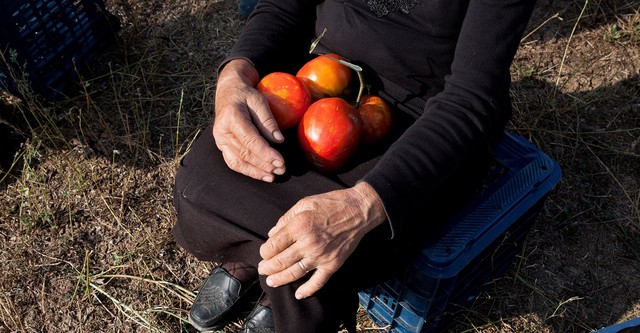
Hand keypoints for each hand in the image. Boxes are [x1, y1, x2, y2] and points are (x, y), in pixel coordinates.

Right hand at [213, 59, 285, 181]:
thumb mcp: (259, 100)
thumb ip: (268, 120)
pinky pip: (233, 162)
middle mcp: (222, 130)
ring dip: (257, 171)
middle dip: (264, 164)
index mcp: (231, 116)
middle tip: (282, 169)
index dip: (266, 153)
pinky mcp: (221, 146)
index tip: (280, 161)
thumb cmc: (245, 95)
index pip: (250, 140)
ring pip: (238, 161)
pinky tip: (262, 174)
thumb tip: (279, 140)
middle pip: (245, 153)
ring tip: (273, 175)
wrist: (228, 92)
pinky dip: (248, 171)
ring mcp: (220, 140)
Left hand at [257, 182, 386, 298]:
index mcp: (299, 226)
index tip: (264, 252)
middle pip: (280, 262)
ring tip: (271, 281)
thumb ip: (285, 219)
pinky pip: (318, 282)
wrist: (358, 210)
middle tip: (262, 269)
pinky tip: (299, 294)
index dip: (264, 251)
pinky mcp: (332, 264)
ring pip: (294, 274)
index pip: (273, 246)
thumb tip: (272, 234)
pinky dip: (307, 290)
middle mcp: (308, 243)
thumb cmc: (330, 203)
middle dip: (267, 267)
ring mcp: (320, 256)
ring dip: (280, 279)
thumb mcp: (304, 203)